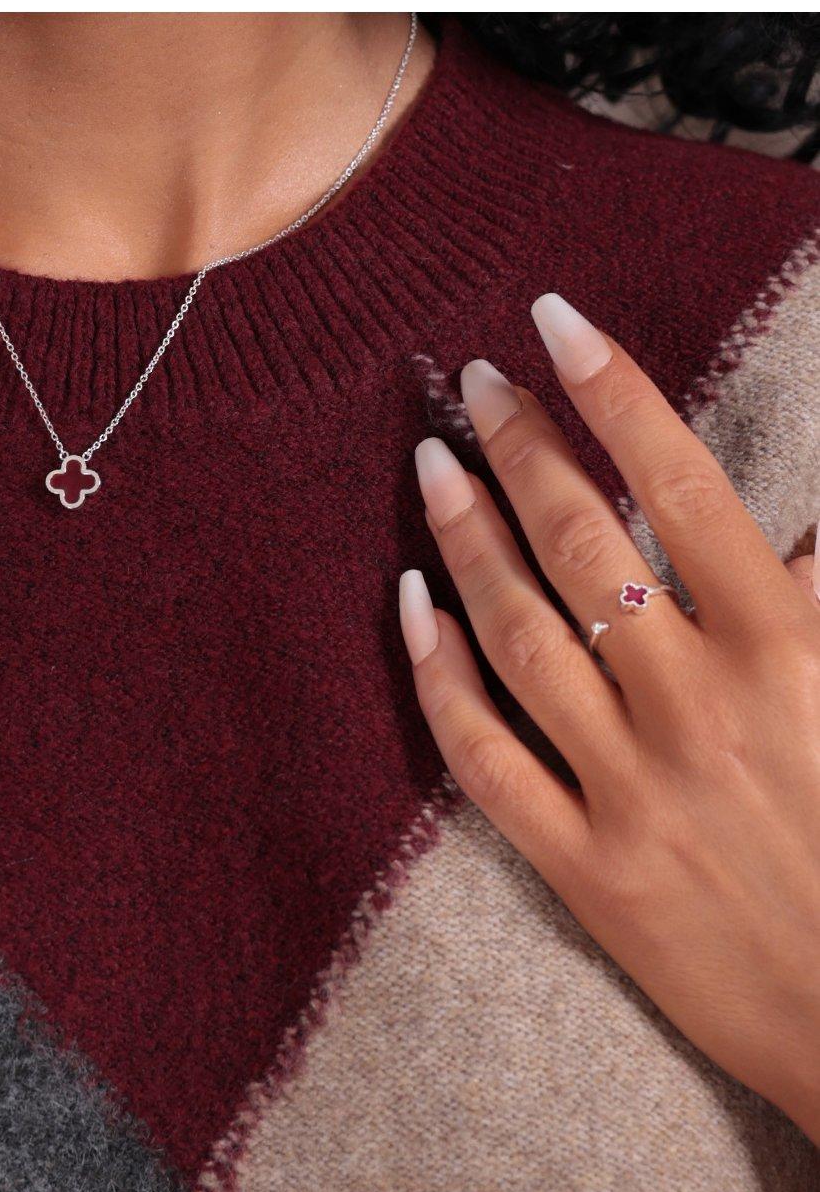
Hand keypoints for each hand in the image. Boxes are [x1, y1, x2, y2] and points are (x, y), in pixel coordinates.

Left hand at [400, 293, 819, 1143]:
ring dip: (465, 540)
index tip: (555, 324)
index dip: (612, 393)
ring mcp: (632, 788)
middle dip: (521, 447)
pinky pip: (486, 757)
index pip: (683, 486)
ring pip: (518, 634)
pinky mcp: (586, 866)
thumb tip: (781, 534)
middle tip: (474, 383)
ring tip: (431, 467)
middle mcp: (699, 705)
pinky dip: (439, 679)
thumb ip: (819, 608)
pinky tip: (411, 612)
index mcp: (789, 649)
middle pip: (581, 543)